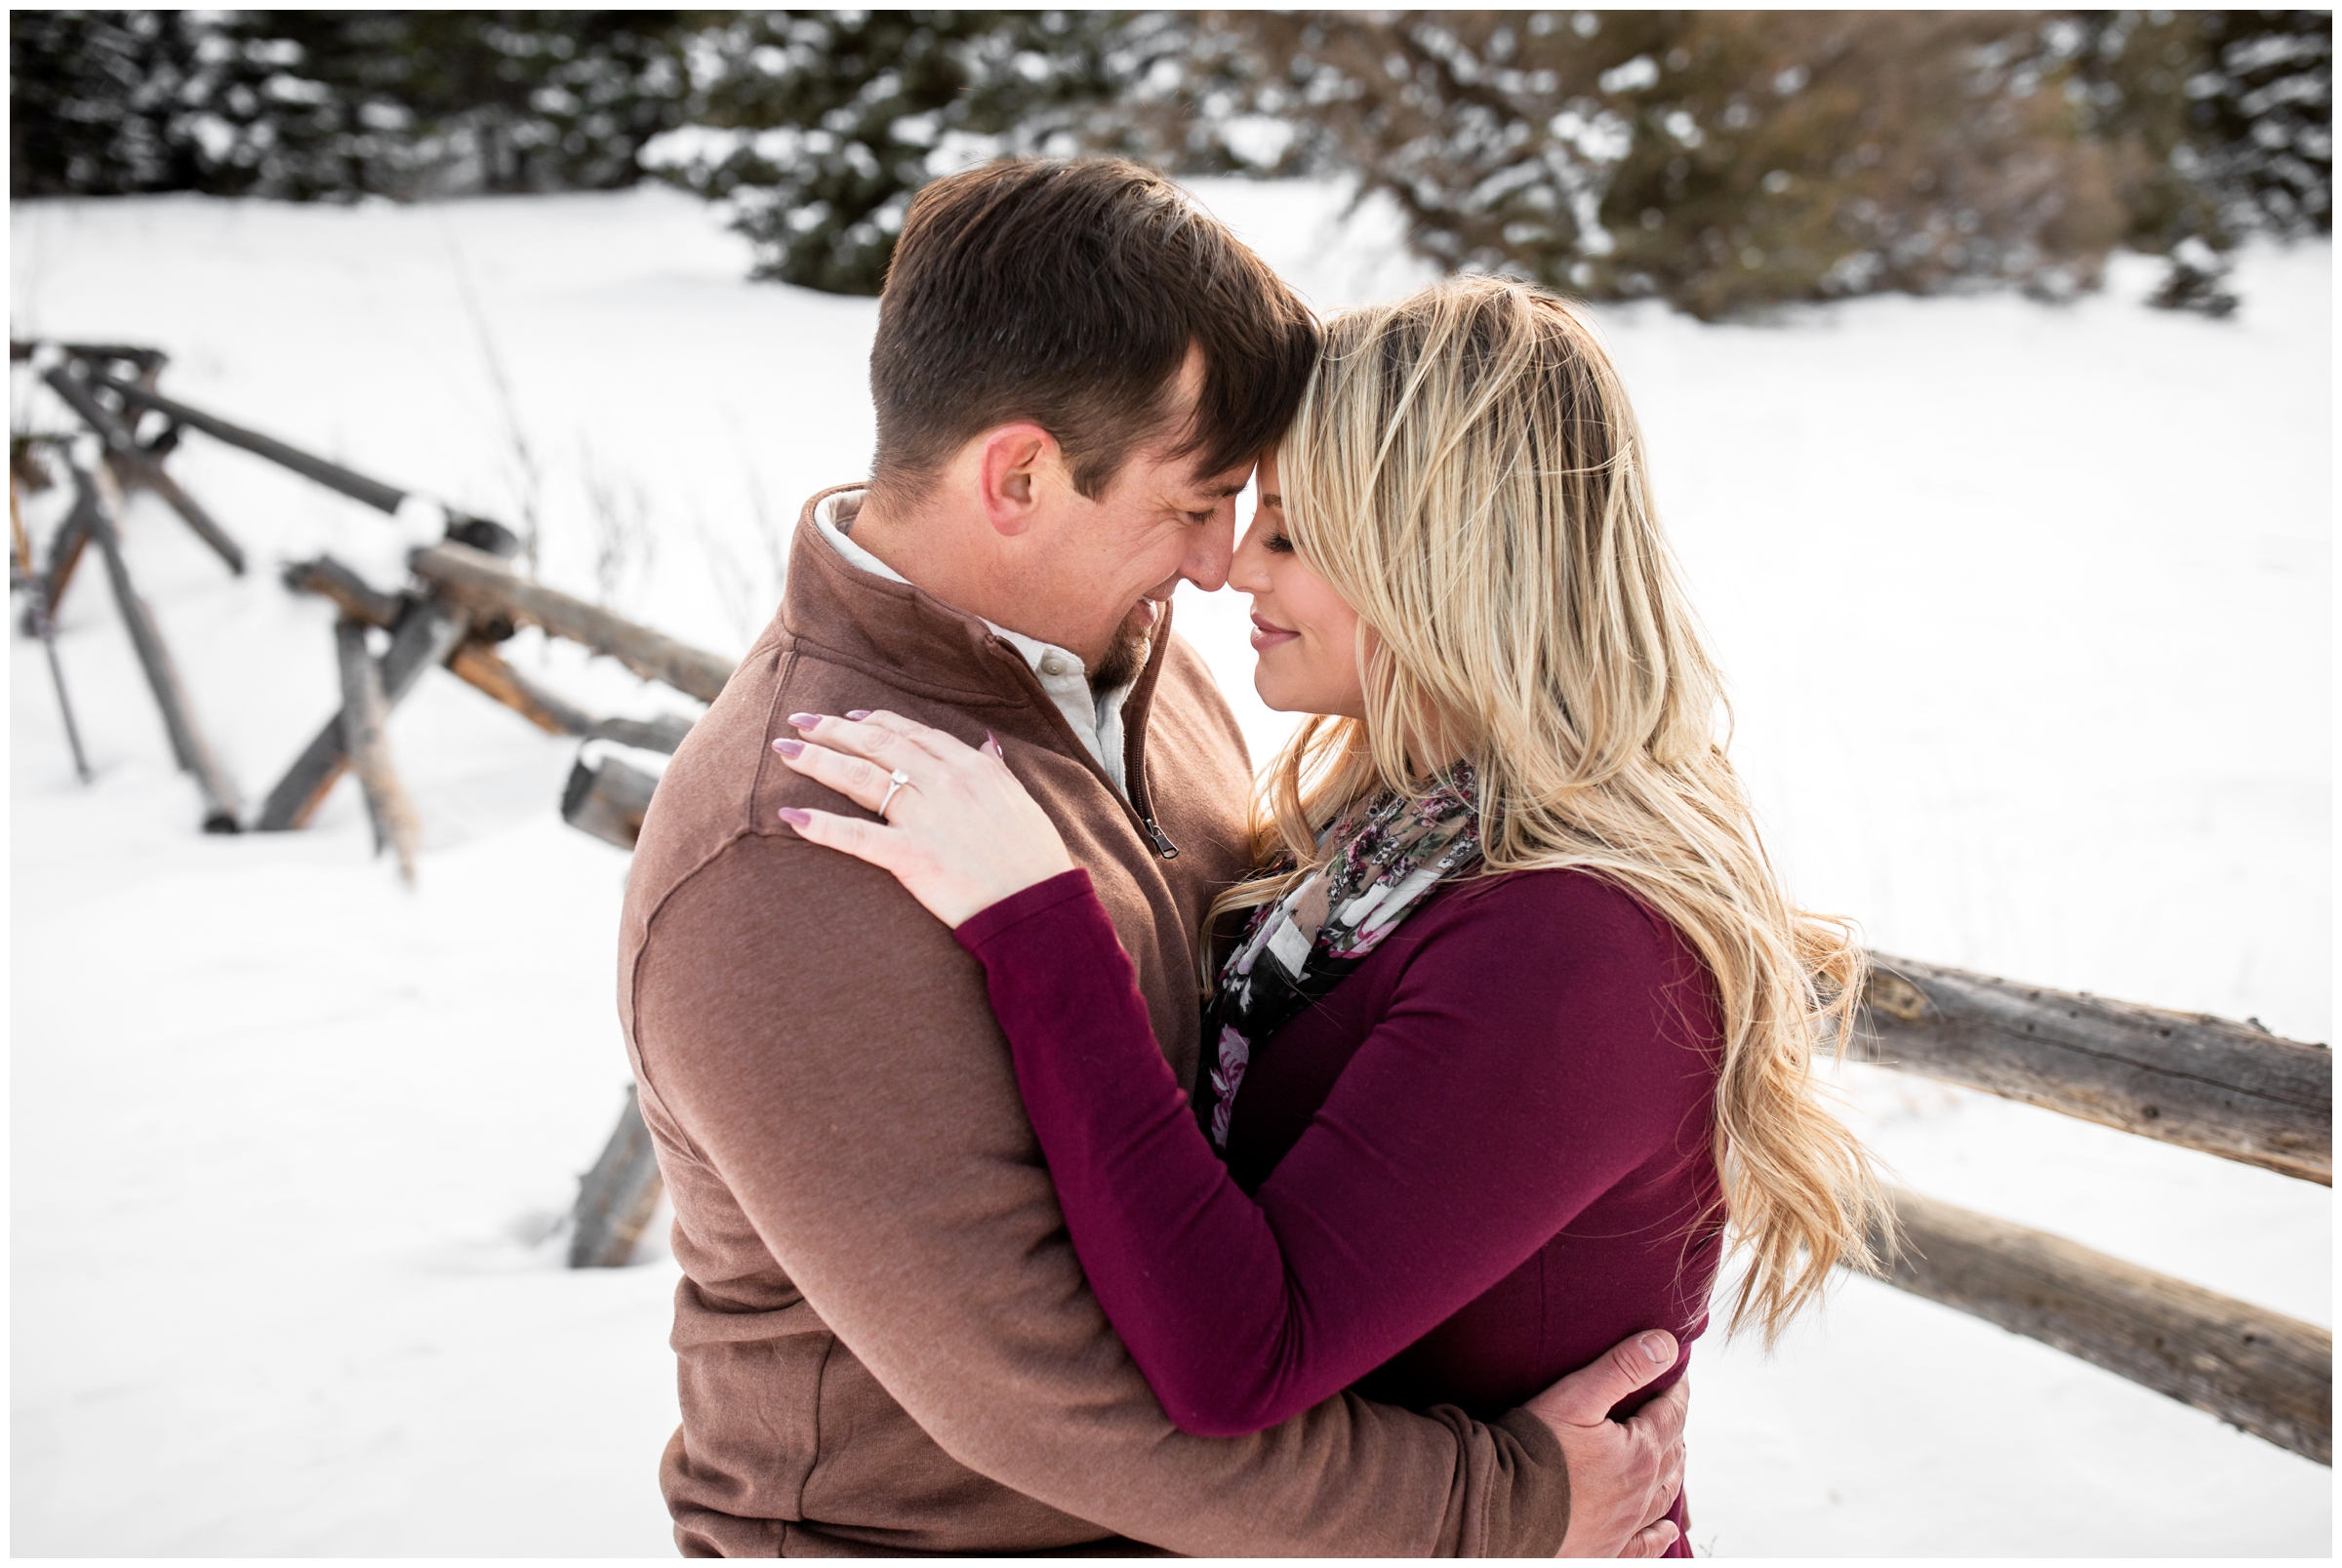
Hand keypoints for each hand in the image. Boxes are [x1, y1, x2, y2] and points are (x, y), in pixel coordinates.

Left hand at [771, 710, 1075, 927]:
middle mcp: (945, 783)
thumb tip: (984, 745)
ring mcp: (926, 818)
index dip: (874, 722)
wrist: (1039, 906)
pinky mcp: (911, 856)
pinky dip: (820, 825)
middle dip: (832, 730)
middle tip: (799, 720)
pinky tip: (790, 816)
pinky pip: (856, 836)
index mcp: (972, 767)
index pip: (912, 733)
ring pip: (860, 778)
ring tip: (784, 751)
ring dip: (816, 760)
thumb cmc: (1034, 858)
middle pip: (877, 745)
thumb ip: (996, 769)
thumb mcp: (1022, 800)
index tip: (848, 718)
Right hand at [1527, 1330, 1688, 1558]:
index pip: (1671, 1413)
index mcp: (1640, 1452)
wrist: (1499, 1509)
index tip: (1678, 1370)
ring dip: (1673, 1471)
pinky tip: (1668, 1531)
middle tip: (1670, 1406)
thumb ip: (1622, 1367)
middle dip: (1674, 1425)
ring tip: (1674, 1455)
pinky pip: (1644, 1546)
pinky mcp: (1604, 1550)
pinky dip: (1660, 1536)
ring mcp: (1624, 1526)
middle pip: (1672, 1453)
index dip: (1676, 1389)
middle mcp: (1641, 1493)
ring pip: (1664, 1496)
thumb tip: (1668, 1344)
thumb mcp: (1576, 1395)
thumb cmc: (1533, 1447)